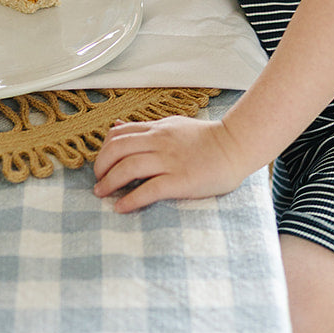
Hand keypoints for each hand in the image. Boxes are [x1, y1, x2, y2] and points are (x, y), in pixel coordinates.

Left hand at [92, 114, 248, 211]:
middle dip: (101, 166)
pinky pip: (149, 189)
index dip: (103, 150)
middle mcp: (159, 142)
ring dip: (109, 182)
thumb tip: (118, 126)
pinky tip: (121, 207)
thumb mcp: (173, 125)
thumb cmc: (206, 139)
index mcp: (157, 129)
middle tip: (98, 181)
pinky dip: (131, 199)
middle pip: (117, 149)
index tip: (101, 165)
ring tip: (102, 194)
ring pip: (129, 167)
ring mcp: (170, 161)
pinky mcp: (180, 180)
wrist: (236, 146)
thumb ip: (146, 128)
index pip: (118, 134)